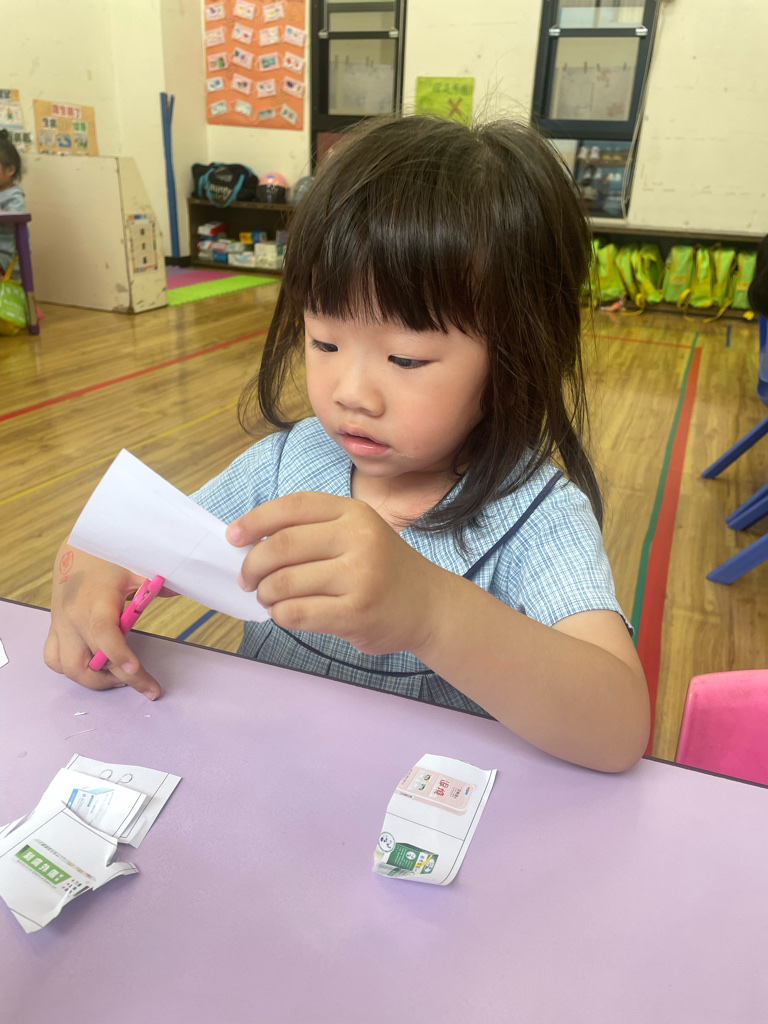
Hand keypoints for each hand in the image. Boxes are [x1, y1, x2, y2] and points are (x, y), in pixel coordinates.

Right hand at [44, 542, 164, 698]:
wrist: (76, 549)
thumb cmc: (109, 559)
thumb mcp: (137, 568)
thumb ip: (157, 585)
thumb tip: (181, 592)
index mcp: (96, 601)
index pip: (103, 634)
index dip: (118, 655)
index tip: (135, 670)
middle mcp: (73, 618)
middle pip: (84, 663)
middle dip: (115, 680)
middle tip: (146, 686)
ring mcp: (61, 626)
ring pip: (66, 667)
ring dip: (93, 679)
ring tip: (120, 677)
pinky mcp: (55, 629)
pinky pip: (54, 659)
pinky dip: (73, 669)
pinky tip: (96, 667)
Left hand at [226, 492, 447, 655]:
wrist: (429, 605)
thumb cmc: (382, 570)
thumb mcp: (357, 534)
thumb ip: (314, 532)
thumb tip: (251, 544)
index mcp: (354, 513)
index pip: (294, 507)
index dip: (256, 520)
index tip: (234, 537)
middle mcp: (358, 538)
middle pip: (283, 545)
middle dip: (253, 565)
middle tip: (247, 579)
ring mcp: (360, 576)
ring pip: (285, 582)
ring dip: (266, 594)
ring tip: (268, 599)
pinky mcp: (357, 612)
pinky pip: (298, 613)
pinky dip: (280, 615)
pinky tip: (284, 615)